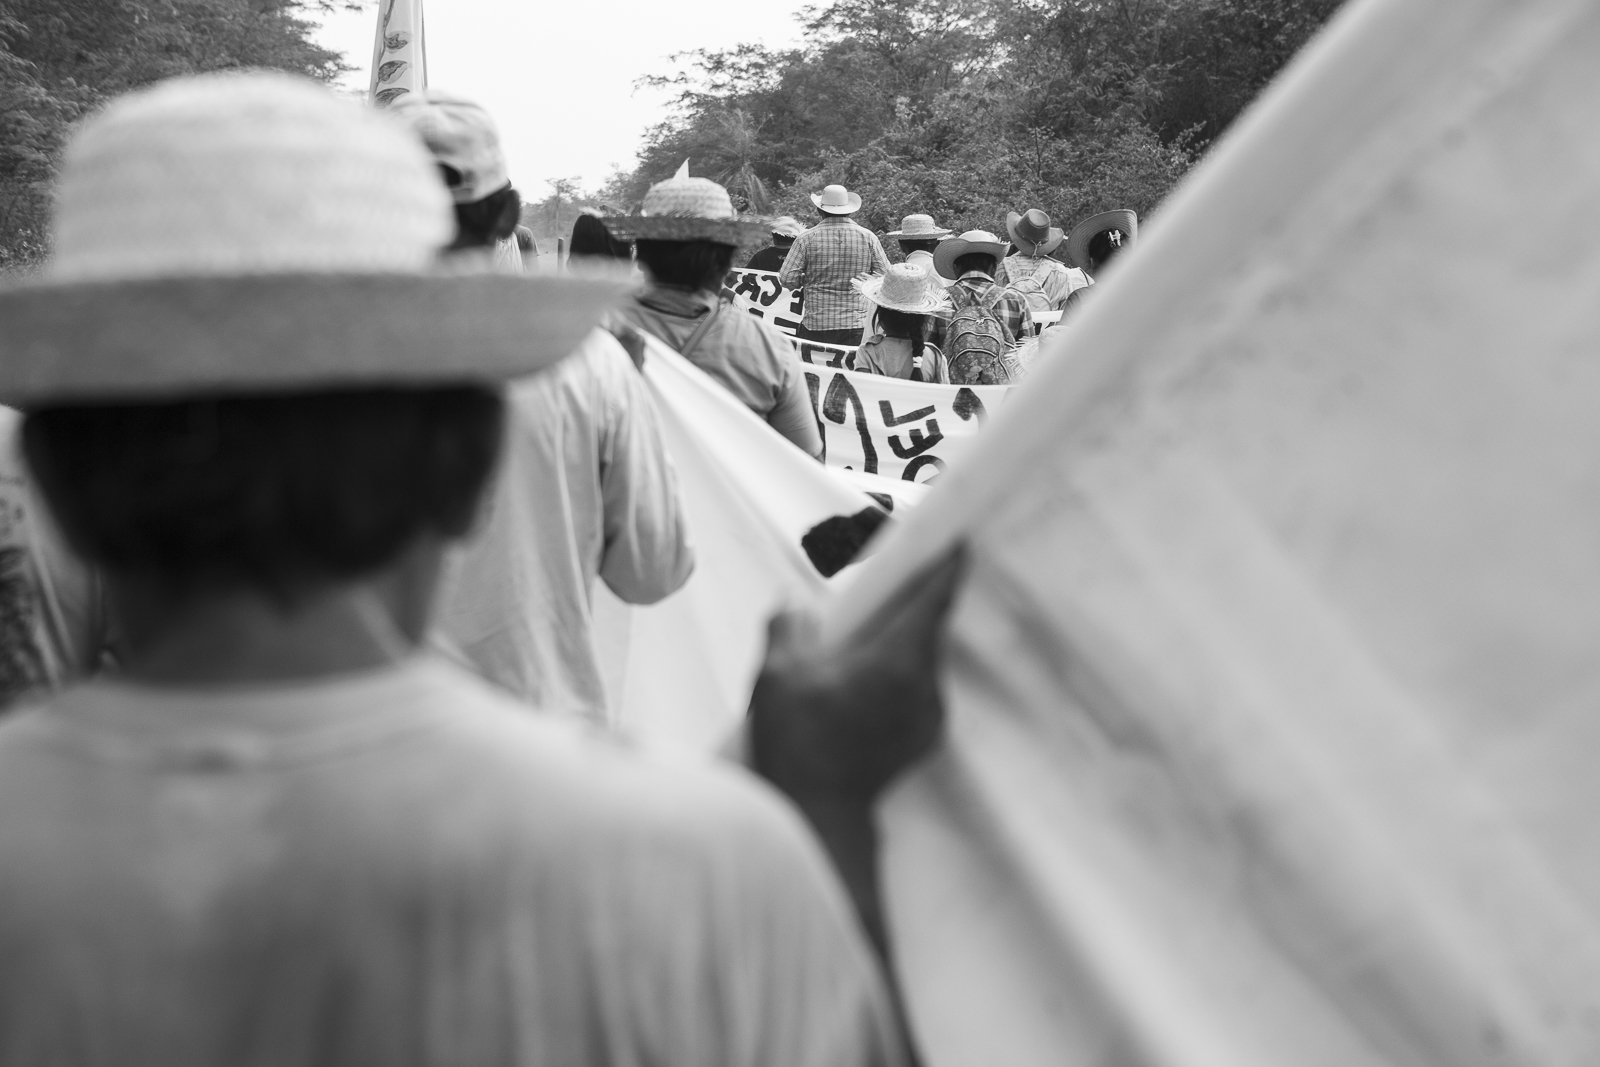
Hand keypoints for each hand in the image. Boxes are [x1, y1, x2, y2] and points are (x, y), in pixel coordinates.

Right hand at [749, 544, 966, 805]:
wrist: (818, 817)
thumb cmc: (797, 743)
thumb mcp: (776, 676)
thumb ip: (788, 628)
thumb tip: (792, 601)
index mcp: (898, 658)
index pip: (934, 598)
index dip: (947, 565)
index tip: (959, 539)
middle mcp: (925, 684)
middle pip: (929, 628)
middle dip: (914, 604)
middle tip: (895, 583)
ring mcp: (929, 715)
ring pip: (922, 661)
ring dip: (902, 645)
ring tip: (869, 638)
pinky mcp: (923, 739)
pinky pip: (918, 690)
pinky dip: (900, 676)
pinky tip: (868, 682)